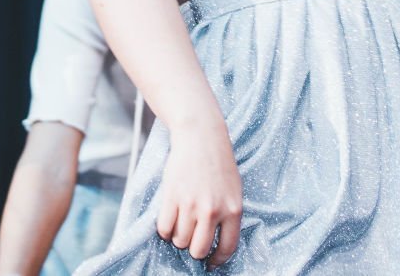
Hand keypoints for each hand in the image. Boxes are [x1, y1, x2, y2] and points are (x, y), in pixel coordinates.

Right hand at [157, 118, 242, 266]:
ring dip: (178, 236)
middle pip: (198, 250)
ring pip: (179, 240)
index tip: (211, 262)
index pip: (227, 248)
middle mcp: (212, 210)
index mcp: (233, 210)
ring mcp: (191, 204)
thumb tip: (219, 242)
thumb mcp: (234, 190)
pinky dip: (165, 229)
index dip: (217, 260)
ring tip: (181, 222)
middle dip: (193, 248)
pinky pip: (164, 228)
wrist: (201, 136)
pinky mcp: (172, 197)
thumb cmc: (219, 163)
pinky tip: (170, 218)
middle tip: (192, 238)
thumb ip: (228, 215)